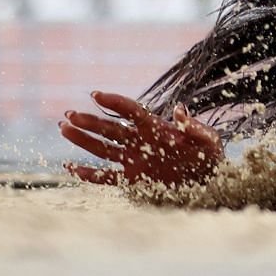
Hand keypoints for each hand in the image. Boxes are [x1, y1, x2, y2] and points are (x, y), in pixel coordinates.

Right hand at [59, 91, 223, 187]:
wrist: (209, 182)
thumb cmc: (211, 157)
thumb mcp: (209, 140)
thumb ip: (195, 127)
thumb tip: (179, 109)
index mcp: (157, 128)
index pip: (131, 111)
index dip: (114, 102)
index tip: (95, 94)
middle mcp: (141, 142)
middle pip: (110, 128)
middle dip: (89, 121)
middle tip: (68, 114)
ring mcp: (135, 160)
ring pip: (102, 148)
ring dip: (83, 139)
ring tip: (64, 128)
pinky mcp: (133, 180)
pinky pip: (106, 177)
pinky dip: (88, 174)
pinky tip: (70, 167)